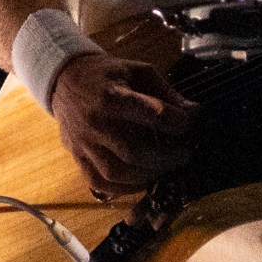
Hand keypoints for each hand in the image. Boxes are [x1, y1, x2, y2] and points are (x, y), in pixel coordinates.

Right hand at [47, 50, 197, 196]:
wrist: (66, 80)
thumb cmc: (109, 75)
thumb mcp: (139, 72)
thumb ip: (167, 93)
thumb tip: (195, 112)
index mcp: (113, 95)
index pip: (150, 113)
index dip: (176, 121)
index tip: (189, 123)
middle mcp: (96, 122)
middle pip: (133, 151)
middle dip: (165, 158)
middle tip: (183, 155)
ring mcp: (84, 143)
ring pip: (116, 172)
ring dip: (146, 176)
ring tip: (163, 169)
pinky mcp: (78, 156)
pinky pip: (99, 183)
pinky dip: (122, 189)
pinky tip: (140, 181)